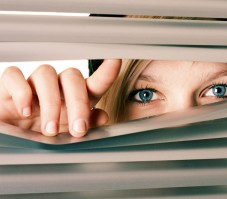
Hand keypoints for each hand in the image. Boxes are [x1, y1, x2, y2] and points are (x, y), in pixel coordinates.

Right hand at [0, 59, 120, 136]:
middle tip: (78, 129)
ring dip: (51, 104)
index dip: (106, 71)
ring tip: (49, 131)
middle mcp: (56, 87)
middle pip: (72, 77)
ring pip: (46, 73)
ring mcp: (33, 84)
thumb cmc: (38, 134)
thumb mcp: (64, 134)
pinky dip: (21, 92)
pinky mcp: (8, 85)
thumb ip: (84, 125)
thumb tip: (103, 116)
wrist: (10, 139)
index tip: (116, 61)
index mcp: (73, 98)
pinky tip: (26, 111)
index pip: (93, 82)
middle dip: (78, 103)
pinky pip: (14, 75)